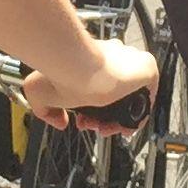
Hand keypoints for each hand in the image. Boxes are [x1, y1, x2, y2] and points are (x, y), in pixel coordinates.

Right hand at [26, 36, 156, 129]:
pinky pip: (148, 99)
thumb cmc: (58, 70)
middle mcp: (112, 57)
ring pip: (129, 100)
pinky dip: (138, 115)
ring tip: (103, 129)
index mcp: (91, 58)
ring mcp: (130, 62)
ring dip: (116, 120)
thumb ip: (46, 110)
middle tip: (90, 126)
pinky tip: (123, 127)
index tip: (80, 119)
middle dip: (100, 116)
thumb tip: (60, 122)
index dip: (89, 108)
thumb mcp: (38, 91)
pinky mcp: (146, 68)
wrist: (75, 64)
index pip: (98, 85)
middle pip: (114, 95)